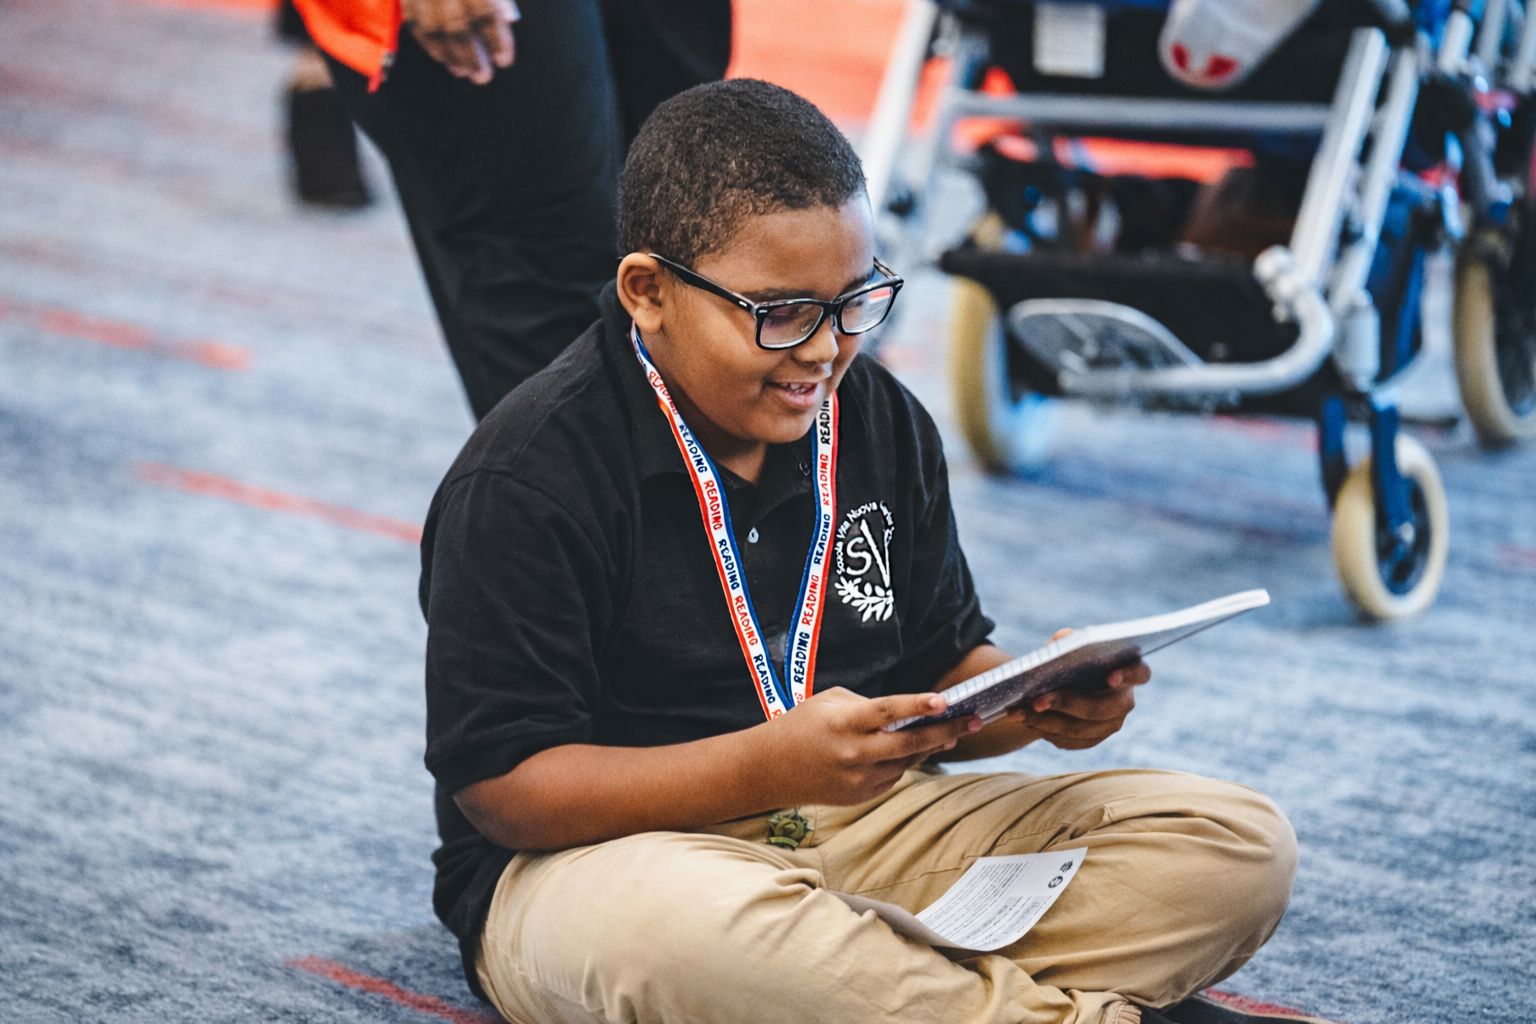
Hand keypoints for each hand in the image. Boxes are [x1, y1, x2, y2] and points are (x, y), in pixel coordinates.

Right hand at [403, 0, 516, 84]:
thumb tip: (508, 18)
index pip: (485, 11)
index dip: (497, 39)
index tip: (504, 60)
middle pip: (457, 25)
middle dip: (472, 56)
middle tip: (483, 76)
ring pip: (432, 29)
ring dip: (449, 55)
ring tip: (462, 71)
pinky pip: (413, 22)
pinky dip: (428, 43)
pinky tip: (441, 56)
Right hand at [759, 687, 980, 805]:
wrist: (769, 770)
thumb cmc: (800, 725)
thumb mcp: (829, 702)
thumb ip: (869, 706)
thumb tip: (908, 713)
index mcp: (845, 723)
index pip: (887, 712)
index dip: (917, 705)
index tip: (945, 699)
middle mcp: (854, 754)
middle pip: (910, 744)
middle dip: (946, 731)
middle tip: (976, 720)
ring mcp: (859, 779)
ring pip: (907, 761)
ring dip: (930, 746)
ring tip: (953, 731)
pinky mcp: (861, 796)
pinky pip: (894, 775)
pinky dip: (904, 761)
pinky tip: (912, 748)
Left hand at [1006, 628, 1150, 749]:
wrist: (1060, 682)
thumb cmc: (1069, 657)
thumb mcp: (1067, 643)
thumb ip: (1068, 639)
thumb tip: (1061, 642)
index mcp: (1128, 671)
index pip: (1140, 674)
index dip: (1128, 676)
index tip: (1110, 677)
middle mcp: (1124, 702)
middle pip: (1101, 709)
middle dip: (1067, 704)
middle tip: (1037, 701)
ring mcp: (1110, 725)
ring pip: (1079, 729)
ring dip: (1045, 721)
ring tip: (1017, 712)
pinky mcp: (1091, 740)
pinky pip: (1068, 741)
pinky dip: (1043, 730)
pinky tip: (1023, 719)